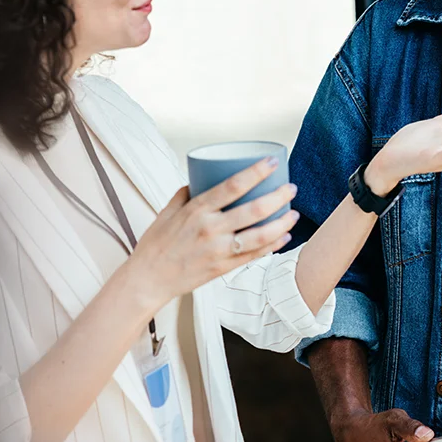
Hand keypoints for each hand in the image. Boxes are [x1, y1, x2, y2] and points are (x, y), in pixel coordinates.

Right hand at [127, 158, 298, 313]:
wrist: (147, 280)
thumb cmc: (156, 244)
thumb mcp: (166, 212)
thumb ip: (186, 194)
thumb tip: (201, 177)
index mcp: (196, 210)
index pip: (232, 185)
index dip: (256, 172)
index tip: (271, 162)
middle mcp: (210, 229)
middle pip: (254, 209)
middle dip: (278, 196)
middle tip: (291, 188)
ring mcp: (218, 250)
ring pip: (260, 235)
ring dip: (282, 223)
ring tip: (294, 213)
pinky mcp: (223, 267)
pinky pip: (254, 255)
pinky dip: (273, 245)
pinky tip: (284, 237)